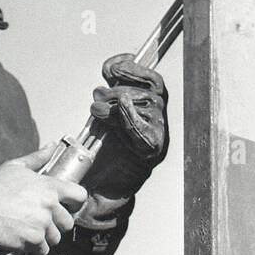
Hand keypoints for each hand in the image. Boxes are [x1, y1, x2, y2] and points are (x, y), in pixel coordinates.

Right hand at [0, 144, 85, 254]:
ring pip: (55, 238)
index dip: (74, 203)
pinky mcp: (32, 241)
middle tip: (41, 222)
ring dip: (44, 238)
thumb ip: (37, 158)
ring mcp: (42, 224)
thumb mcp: (15, 166)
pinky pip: (43, 250)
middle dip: (56, 224)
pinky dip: (34, 249)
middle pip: (68, 223)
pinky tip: (24, 240)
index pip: (80, 196)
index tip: (66, 207)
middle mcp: (49, 206)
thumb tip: (52, 147)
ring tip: (29, 230)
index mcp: (49, 187)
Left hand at [86, 53, 168, 202]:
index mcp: (148, 107)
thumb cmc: (101, 152)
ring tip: (96, 111)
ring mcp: (157, 134)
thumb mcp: (103, 113)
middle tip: (97, 96)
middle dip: (119, 86)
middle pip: (149, 88)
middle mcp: (157, 118)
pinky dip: (131, 117)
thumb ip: (109, 91)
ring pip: (146, 105)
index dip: (130, 67)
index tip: (110, 66)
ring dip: (117, 104)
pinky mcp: (152, 150)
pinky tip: (120, 112)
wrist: (97, 187)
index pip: (149, 78)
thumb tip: (111, 67)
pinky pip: (145, 129)